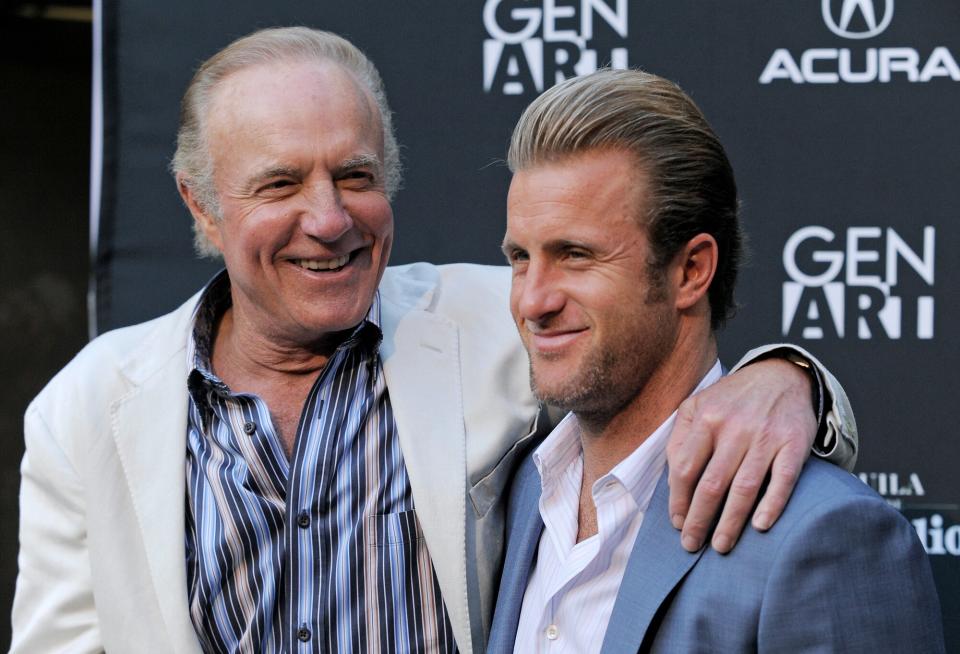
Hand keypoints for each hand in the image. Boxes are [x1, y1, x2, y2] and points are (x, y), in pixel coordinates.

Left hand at [666, 358, 816, 552]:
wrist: (781, 376)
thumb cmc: (732, 399)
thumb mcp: (697, 406)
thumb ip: (681, 438)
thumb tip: (673, 482)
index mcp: (706, 418)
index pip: (685, 469)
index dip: (679, 501)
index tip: (677, 523)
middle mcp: (734, 427)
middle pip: (711, 484)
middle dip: (699, 520)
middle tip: (692, 545)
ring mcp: (766, 436)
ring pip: (744, 487)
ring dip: (730, 522)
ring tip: (720, 545)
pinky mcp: (794, 443)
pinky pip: (782, 480)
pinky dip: (772, 504)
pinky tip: (760, 526)